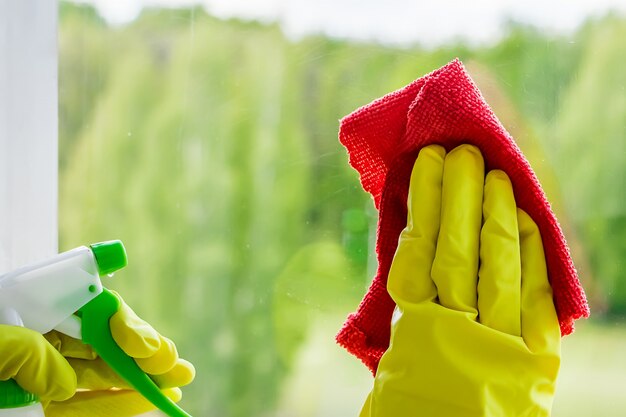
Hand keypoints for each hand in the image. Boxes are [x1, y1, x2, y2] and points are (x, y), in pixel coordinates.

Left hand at [1, 291, 194, 416]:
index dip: (121, 320)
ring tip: (180, 379)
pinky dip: (120, 403)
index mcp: (28, 314)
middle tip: (173, 364)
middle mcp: (42, 343)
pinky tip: (149, 400)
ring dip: (145, 377)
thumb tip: (64, 383)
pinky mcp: (44, 409)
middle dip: (145, 350)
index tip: (141, 344)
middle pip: (104, 340)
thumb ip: (27, 353)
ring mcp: (45, 379)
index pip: (87, 305)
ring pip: (104, 374)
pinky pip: (87, 407)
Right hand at [360, 145, 560, 416]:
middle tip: (460, 152)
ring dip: (495, 212)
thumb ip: (407, 313)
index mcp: (415, 334)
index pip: (418, 250)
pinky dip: (533, 253)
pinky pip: (537, 294)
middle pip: (458, 248)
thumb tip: (415, 256)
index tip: (427, 165)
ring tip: (492, 172)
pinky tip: (526, 218)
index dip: (423, 203)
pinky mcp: (537, 358)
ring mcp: (502, 342)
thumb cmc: (413, 416)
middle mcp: (458, 331)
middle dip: (458, 195)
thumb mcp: (394, 367)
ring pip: (498, 263)